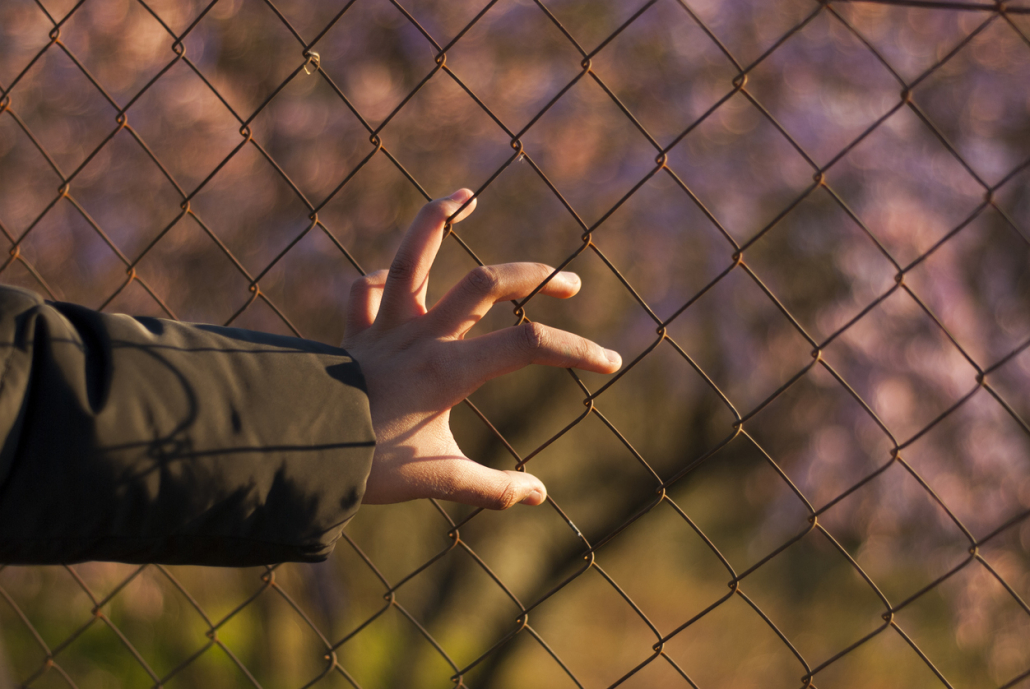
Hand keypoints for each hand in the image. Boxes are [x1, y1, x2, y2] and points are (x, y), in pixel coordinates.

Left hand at [343, 189, 621, 509]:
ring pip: (414, 256)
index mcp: (448, 369)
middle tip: (569, 285)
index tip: (610, 363)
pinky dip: (382, 278)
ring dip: (440, 220)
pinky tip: (396, 273)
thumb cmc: (368, 465)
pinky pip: (365, 289)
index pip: (529, 344)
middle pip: (486, 282)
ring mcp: (385, 327)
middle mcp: (420, 335)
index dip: (577, 350)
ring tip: (466, 194)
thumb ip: (493, 488)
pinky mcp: (354, 333)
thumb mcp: (439, 479)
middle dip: (536, 276)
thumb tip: (539, 495)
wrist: (292, 449)